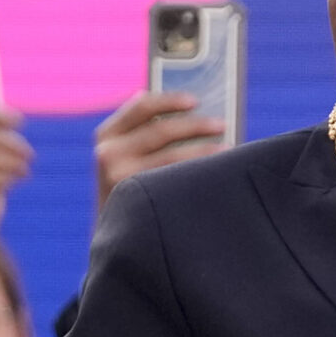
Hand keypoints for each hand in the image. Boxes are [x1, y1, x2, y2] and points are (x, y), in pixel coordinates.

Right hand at [95, 91, 224, 210]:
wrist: (116, 236)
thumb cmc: (133, 185)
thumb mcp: (128, 155)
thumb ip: (149, 133)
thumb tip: (197, 112)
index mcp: (107, 134)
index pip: (141, 106)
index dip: (171, 100)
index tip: (196, 100)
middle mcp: (109, 154)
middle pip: (161, 130)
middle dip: (195, 125)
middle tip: (221, 124)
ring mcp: (120, 179)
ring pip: (172, 157)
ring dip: (204, 150)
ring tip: (227, 148)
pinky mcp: (135, 202)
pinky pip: (176, 182)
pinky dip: (199, 174)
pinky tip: (217, 173)